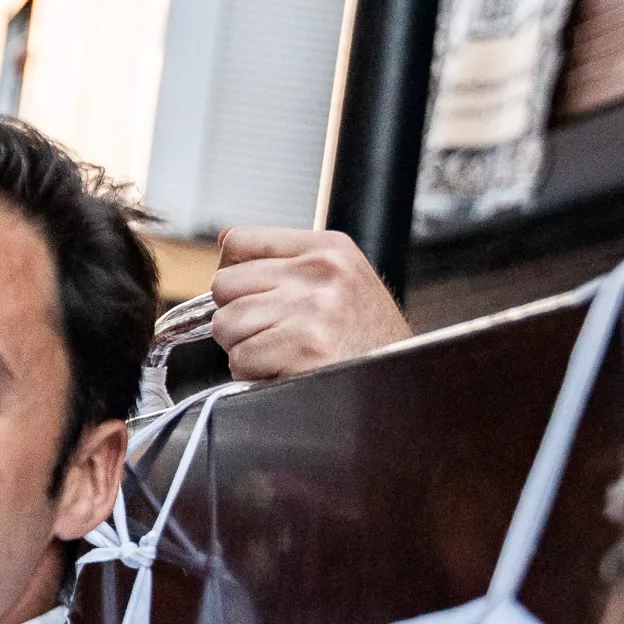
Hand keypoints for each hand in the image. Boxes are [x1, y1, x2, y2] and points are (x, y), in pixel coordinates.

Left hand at [209, 227, 411, 380]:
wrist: (399, 383)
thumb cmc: (367, 339)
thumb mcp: (340, 280)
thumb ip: (287, 262)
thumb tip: (226, 242)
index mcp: (328, 248)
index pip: (240, 240)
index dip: (232, 272)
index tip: (246, 292)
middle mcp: (321, 272)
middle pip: (224, 285)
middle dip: (236, 315)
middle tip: (269, 333)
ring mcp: (313, 308)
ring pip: (226, 323)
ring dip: (244, 348)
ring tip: (281, 353)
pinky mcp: (303, 346)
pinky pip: (240, 359)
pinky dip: (254, 374)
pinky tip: (285, 371)